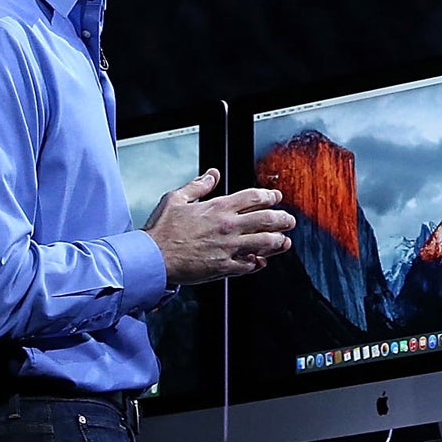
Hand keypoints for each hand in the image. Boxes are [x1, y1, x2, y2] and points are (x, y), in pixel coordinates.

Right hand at [142, 168, 295, 287]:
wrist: (152, 258)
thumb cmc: (162, 230)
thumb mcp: (176, 198)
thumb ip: (198, 185)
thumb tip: (212, 174)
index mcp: (218, 207)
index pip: (254, 198)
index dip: (270, 196)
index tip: (276, 198)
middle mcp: (227, 226)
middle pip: (266, 219)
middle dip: (283, 219)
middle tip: (289, 220)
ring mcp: (227, 248)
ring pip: (264, 243)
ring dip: (278, 242)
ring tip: (284, 242)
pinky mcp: (223, 267)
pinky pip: (248, 265)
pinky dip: (258, 263)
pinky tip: (261, 261)